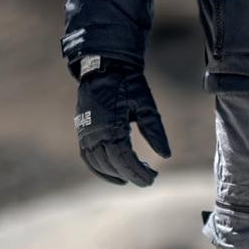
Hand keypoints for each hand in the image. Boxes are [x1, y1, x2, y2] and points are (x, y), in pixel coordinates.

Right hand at [74, 57, 171, 185]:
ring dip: (115, 174)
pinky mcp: (82, 131)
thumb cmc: (127, 84)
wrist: (104, 67)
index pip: (125, 158)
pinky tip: (113, 174)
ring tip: (132, 178)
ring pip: (98, 163)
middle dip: (130, 175)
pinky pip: (87, 157)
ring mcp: (86, 133)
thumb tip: (166, 155)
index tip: (152, 179)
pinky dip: (98, 169)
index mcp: (112, 125)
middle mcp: (96, 132)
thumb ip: (155, 130)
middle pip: (113, 164)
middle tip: (147, 180)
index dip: (138, 172)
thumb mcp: (145, 104)